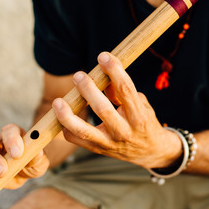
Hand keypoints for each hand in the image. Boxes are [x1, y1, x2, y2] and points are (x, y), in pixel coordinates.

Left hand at [53, 52, 181, 168]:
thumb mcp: (141, 105)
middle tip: (78, 75)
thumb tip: (100, 75)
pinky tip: (61, 116)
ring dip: (68, 115)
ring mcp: (110, 143)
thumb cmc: (144, 122)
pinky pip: (78, 140)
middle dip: (88, 90)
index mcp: (138, 116)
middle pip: (103, 109)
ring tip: (57, 102)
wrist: (150, 152)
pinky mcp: (99, 150)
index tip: (103, 56)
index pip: (126, 90)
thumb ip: (121, 92)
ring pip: (85, 130)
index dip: (114, 71)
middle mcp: (124, 131)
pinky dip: (67, 128)